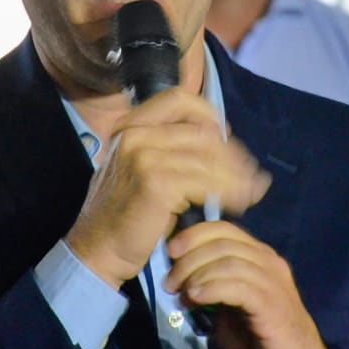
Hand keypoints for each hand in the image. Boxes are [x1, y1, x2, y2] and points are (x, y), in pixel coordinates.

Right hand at [65, 89, 270, 289]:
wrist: (97, 250)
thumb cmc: (126, 214)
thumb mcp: (139, 169)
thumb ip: (168, 148)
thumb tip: (218, 137)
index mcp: (129, 125)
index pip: (180, 98)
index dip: (210, 115)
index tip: (226, 138)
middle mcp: (133, 134)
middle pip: (201, 130)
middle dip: (232, 154)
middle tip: (250, 175)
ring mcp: (143, 156)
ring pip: (208, 156)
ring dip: (236, 176)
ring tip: (250, 192)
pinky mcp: (155, 182)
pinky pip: (205, 181)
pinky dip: (227, 192)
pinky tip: (236, 203)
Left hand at [165, 221, 333, 348]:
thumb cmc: (261, 342)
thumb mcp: (230, 308)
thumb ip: (212, 288)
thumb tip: (181, 279)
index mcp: (259, 257)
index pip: (224, 229)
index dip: (193, 234)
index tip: (169, 252)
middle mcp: (269, 262)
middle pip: (223, 242)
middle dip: (189, 258)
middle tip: (170, 282)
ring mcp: (274, 282)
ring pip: (229, 261)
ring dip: (197, 274)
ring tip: (180, 294)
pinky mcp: (273, 306)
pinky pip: (239, 287)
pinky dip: (212, 288)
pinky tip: (195, 299)